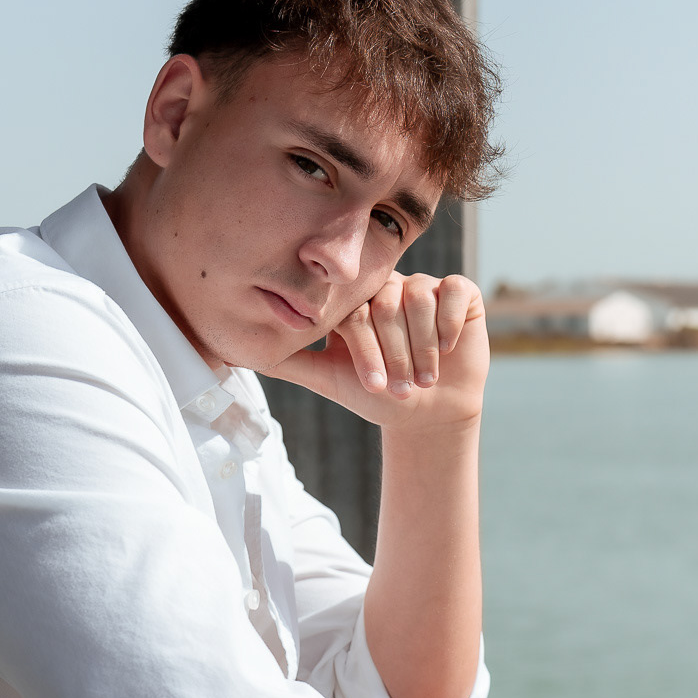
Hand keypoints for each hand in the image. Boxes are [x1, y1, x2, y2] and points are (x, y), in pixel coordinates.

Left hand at [266, 273, 488, 429]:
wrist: (428, 411)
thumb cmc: (376, 393)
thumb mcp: (327, 378)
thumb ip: (288, 362)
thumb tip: (238, 353)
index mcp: (355, 299)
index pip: (354, 312)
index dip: (366, 351)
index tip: (373, 387)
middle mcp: (387, 285)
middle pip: (386, 305)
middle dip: (395, 354)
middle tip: (401, 388)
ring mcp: (424, 285)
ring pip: (420, 299)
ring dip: (423, 346)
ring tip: (424, 379)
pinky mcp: (459, 292)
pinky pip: (454, 292)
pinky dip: (449, 322)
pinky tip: (447, 348)